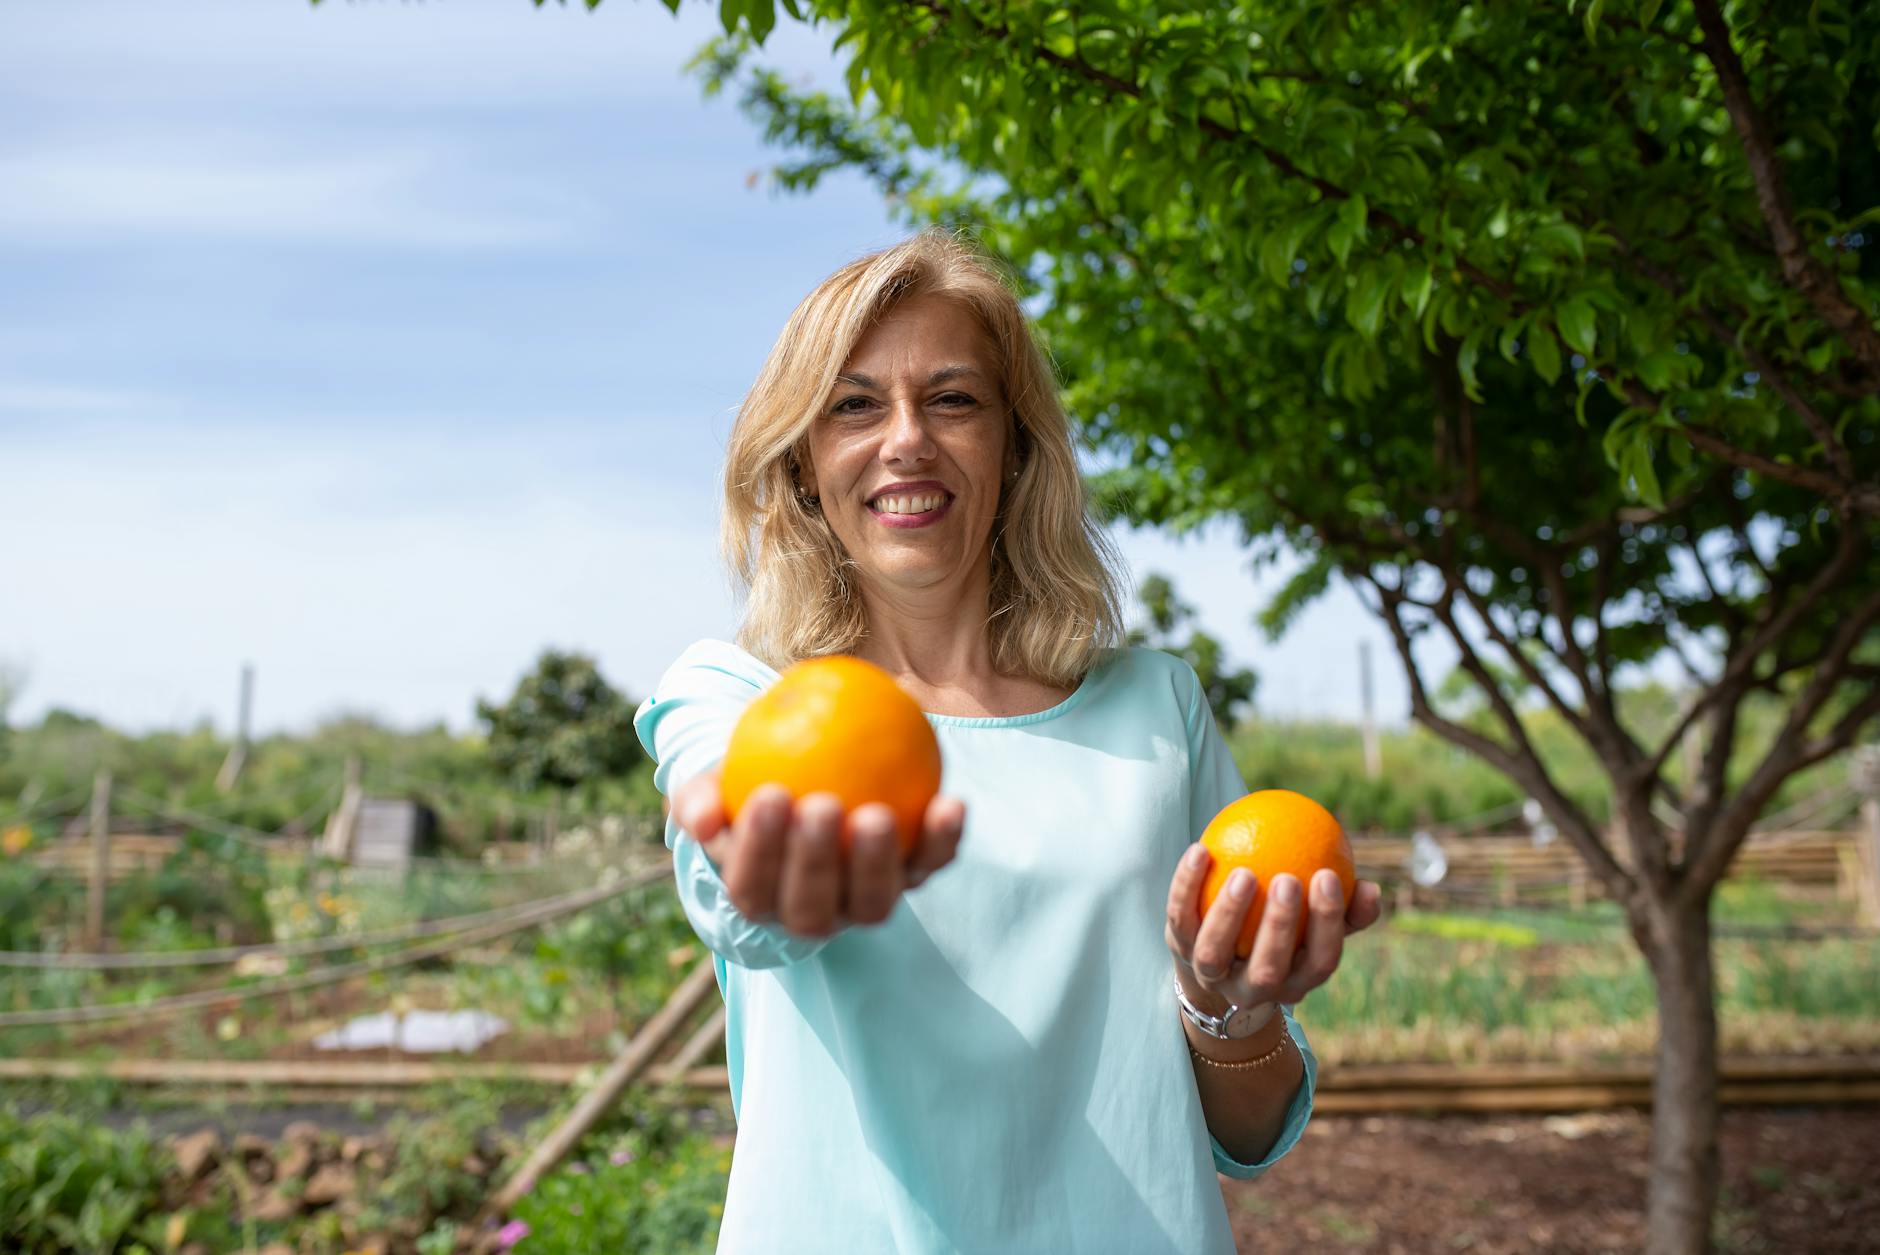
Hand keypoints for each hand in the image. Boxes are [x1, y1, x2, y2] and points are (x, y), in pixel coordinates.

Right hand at [670, 772, 965, 937]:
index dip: (759, 851)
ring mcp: (866, 900)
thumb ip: (697, 800)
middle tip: (822, 805)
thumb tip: (702, 817)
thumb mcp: (709, 787)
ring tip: (879, 815)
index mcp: (760, 898)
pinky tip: (950, 802)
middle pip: (814, 909)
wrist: (801, 779)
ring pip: (875, 902)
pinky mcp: (911, 875)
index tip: (769, 794)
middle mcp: (814, 913)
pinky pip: (930, 863)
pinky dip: (943, 841)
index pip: (753, 888)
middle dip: (816, 865)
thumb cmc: (742, 784)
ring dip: (878, 865)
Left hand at [1164, 843, 1381, 1024]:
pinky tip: (1202, 849)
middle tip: (1289, 878)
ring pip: (1214, 954)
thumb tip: (1372, 888)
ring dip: (1230, 914)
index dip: (1327, 925)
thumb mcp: (1315, 925)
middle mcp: (1253, 988)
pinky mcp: (1179, 950)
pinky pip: (1181, 918)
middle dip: (1281, 927)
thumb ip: (1344, 910)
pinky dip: (1187, 886)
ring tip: (1245, 873)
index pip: (1319, 962)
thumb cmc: (1284, 930)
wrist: (1220, 954)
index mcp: (1295, 981)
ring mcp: (1213, 975)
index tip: (1328, 876)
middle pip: (1269, 969)